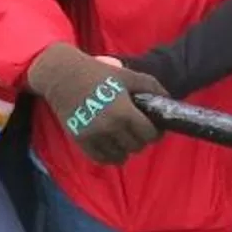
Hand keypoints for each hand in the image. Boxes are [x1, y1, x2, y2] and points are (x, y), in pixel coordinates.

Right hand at [24, 44, 167, 164]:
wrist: (62, 75)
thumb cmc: (97, 72)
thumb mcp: (127, 75)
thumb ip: (151, 87)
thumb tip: (168, 99)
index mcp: (124, 112)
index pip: (149, 135)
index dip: (155, 132)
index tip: (153, 127)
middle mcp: (109, 128)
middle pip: (136, 147)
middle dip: (141, 139)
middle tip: (137, 130)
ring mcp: (93, 136)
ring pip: (120, 156)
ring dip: (125, 149)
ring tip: (124, 138)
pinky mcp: (80, 140)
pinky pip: (101, 159)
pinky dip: (110, 156)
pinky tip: (112, 146)